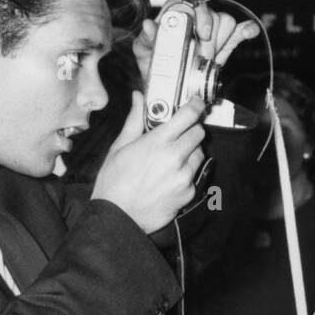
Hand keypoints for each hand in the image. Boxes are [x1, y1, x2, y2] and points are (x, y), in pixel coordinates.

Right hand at [92, 94, 205, 232]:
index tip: (196, 103)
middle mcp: (175, 157)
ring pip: (199, 154)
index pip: (188, 116)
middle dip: (191, 129)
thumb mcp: (120, 146)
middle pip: (199, 133)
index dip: (195, 106)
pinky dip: (186, 173)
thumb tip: (138, 97)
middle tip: (180, 133)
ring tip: (172, 158)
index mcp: (158, 142)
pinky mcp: (189, 193)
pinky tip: (169, 178)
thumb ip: (134, 120)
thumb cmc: (114, 181)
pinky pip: (195, 176)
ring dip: (190, 151)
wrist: (118, 216)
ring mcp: (184, 177)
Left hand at [131, 2, 261, 87]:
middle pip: (210, 13)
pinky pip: (239, 30)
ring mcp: (211, 29)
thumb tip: (149, 25)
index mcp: (174, 15)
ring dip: (221, 41)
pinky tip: (250, 31)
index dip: (198, 16)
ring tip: (210, 57)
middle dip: (210, 37)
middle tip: (204, 55)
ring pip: (225, 22)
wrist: (170, 87)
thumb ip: (147, 39)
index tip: (201, 34)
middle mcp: (194, 18)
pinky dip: (246, 29)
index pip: (189, 3)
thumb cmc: (155, 66)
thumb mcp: (146, 53)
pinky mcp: (224, 40)